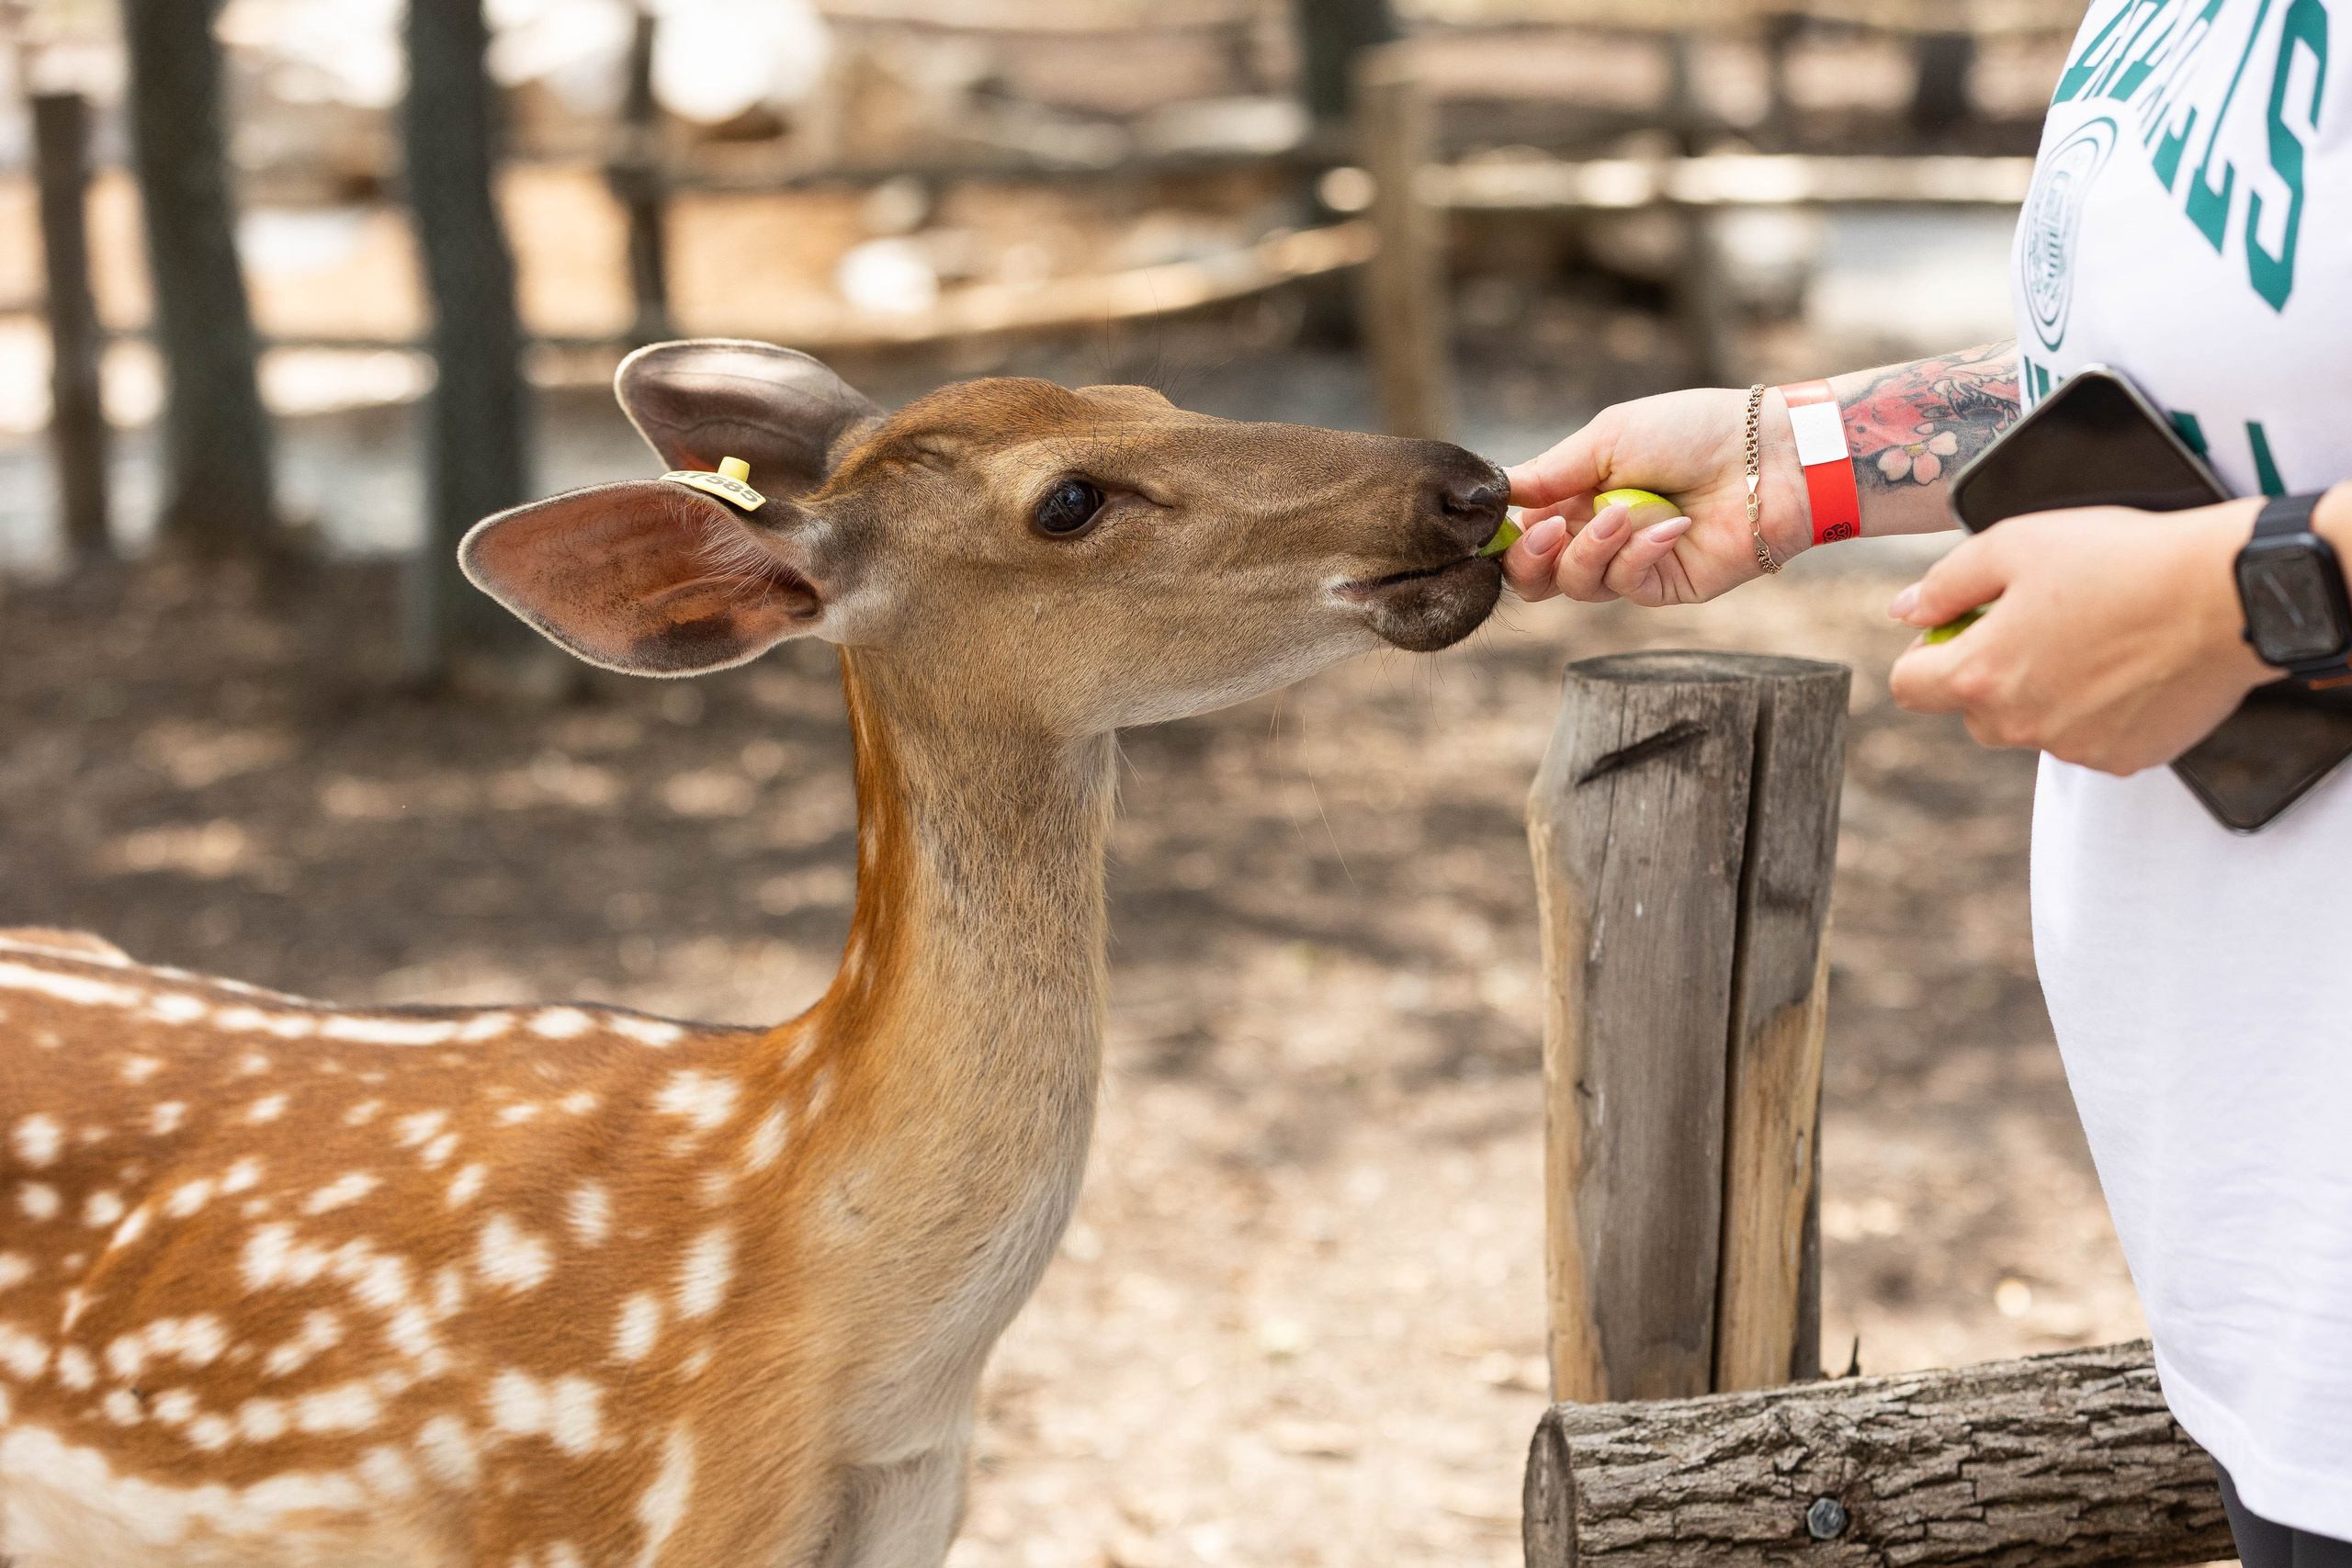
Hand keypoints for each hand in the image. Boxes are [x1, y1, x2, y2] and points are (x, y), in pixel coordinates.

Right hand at [1499, 387, 1812, 605]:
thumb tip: (1496, 489)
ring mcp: (1632, 563)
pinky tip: (1672, 526)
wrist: (1769, 454)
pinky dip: (1640, 554)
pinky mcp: (1666, 586)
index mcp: (1580, 494)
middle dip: (1531, 558)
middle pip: (1536, 575)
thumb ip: (1551, 471)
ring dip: (1592, 548)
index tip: (1498, 520)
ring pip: (1576, 584)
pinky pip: (1627, 586)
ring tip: (1624, 514)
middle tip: (1548, 531)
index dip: (1505, 533)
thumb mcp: (1608, 437)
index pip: (1523, 530)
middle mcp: (1599, 533)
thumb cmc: (1693, 431)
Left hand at [1886, 500, 2273, 774]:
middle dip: (1989, 672)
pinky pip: (2088, 737)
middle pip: (1972, 711)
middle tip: (2038, 624)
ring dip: (2047, 691)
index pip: (1910, 686)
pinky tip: (2130, 665)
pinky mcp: (2123, 758)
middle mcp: (2020, 724)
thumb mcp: (2016, 544)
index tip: (1958, 628)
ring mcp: (2073, 747)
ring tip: (2096, 637)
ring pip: (2033, 724)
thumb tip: (1906, 610)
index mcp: (1981, 674)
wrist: (2229, 595)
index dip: (1924, 653)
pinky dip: (2099, 709)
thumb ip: (1946, 582)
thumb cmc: (2125, 562)